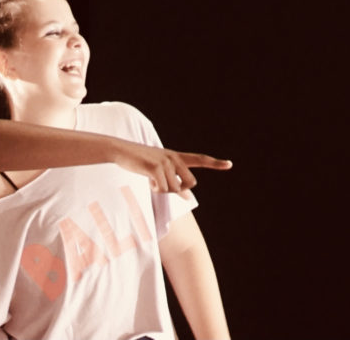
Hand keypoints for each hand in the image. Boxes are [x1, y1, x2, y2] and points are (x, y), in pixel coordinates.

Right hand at [114, 143, 231, 193]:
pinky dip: (155, 189)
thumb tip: (189, 198)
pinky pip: (162, 188)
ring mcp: (165, 162)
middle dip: (179, 190)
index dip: (215, 163)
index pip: (199, 159)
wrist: (120, 150)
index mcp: (176, 156)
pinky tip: (147, 180)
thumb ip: (175, 182)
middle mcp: (174, 158)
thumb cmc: (139, 161)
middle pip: (189, 183)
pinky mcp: (155, 167)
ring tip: (151, 179)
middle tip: (163, 185)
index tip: (229, 164)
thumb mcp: (159, 170)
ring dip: (162, 189)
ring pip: (174, 189)